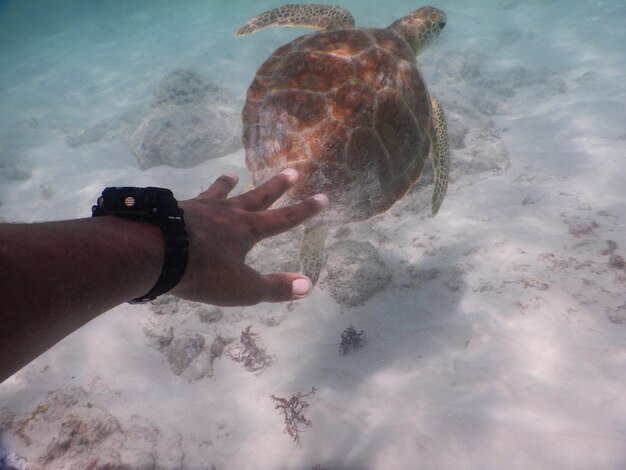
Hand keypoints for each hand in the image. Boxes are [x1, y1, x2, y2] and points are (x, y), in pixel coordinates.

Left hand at [170, 169, 327, 305]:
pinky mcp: (176, 210)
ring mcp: (200, 208)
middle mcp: (228, 213)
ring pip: (220, 192)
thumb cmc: (203, 272)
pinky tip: (188, 198)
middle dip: (277, 186)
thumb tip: (308, 286)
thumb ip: (275, 287)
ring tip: (233, 172)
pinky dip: (196, 197)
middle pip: (257, 196)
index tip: (322, 197)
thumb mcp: (244, 287)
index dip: (304, 210)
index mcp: (247, 230)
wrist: (155, 253)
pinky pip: (191, 200)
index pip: (283, 219)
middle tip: (293, 171)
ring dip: (229, 184)